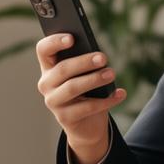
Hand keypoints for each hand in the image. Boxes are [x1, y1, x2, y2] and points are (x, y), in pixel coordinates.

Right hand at [35, 34, 126, 163]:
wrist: (87, 125)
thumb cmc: (87, 91)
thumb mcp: (84, 74)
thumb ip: (85, 63)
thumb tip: (98, 56)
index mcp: (48, 67)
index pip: (43, 49)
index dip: (55, 42)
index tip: (72, 38)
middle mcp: (46, 83)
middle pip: (62, 69)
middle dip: (84, 62)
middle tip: (103, 58)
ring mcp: (53, 102)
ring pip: (72, 87)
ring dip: (94, 79)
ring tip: (112, 74)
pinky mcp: (64, 118)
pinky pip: (87, 107)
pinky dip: (106, 100)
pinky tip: (120, 94)